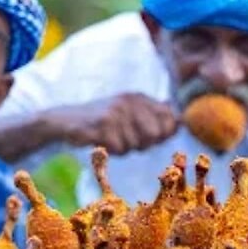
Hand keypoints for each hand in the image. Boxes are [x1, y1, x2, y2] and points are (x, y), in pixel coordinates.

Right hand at [52, 93, 177, 154]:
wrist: (65, 120)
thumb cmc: (102, 120)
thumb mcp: (129, 112)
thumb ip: (155, 115)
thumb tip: (181, 121)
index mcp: (140, 97)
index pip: (170, 118)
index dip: (164, 134)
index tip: (149, 137)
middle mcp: (130, 101)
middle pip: (155, 134)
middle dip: (144, 144)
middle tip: (127, 139)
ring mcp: (116, 111)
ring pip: (136, 144)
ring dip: (124, 148)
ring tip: (110, 137)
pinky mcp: (102, 124)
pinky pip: (119, 148)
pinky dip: (112, 151)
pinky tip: (101, 141)